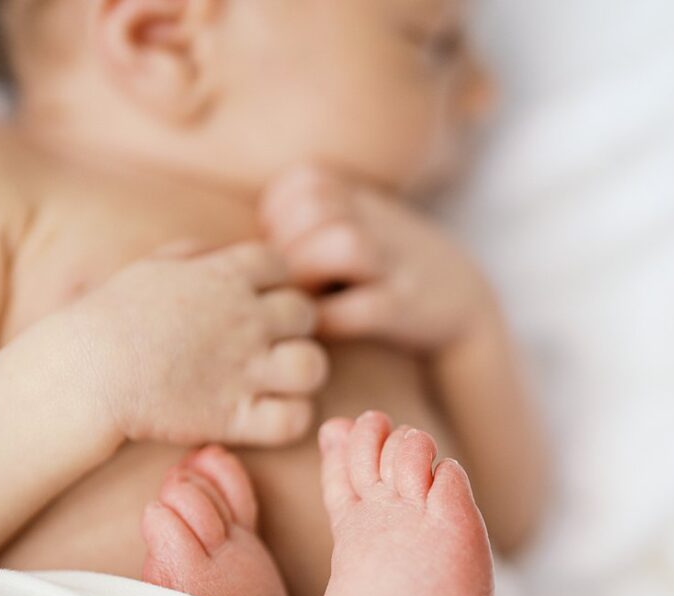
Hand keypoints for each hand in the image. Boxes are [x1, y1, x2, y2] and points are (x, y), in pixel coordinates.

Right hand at [72, 241, 328, 446]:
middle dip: (293, 328)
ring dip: (302, 373)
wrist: (85, 372)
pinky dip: (290, 419)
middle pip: (305, 313)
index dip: (274, 284)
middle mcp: (243, 319)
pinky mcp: (235, 416)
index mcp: (223, 276)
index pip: (281, 265)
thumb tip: (219, 252)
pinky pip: (294, 419)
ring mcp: (244, 369)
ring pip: (313, 365)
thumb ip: (192, 255)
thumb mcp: (149, 269)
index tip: (252, 303)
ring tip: (277, 381)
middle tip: (267, 345)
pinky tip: (268, 415)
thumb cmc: (108, 319)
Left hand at [258, 164, 491, 351]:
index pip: (290, 189)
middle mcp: (376, 217)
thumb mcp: (341, 218)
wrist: (458, 296)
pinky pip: (358, 308)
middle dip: (288, 251)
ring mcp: (394, 261)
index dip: (276, 227)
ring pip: (342, 244)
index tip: (287, 255)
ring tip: (306, 300)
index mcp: (352, 190)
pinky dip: (330, 320)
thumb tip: (215, 247)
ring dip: (311, 276)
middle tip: (292, 285)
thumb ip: (288, 219)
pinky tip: (323, 328)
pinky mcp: (404, 307)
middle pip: (310, 211)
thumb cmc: (375, 264)